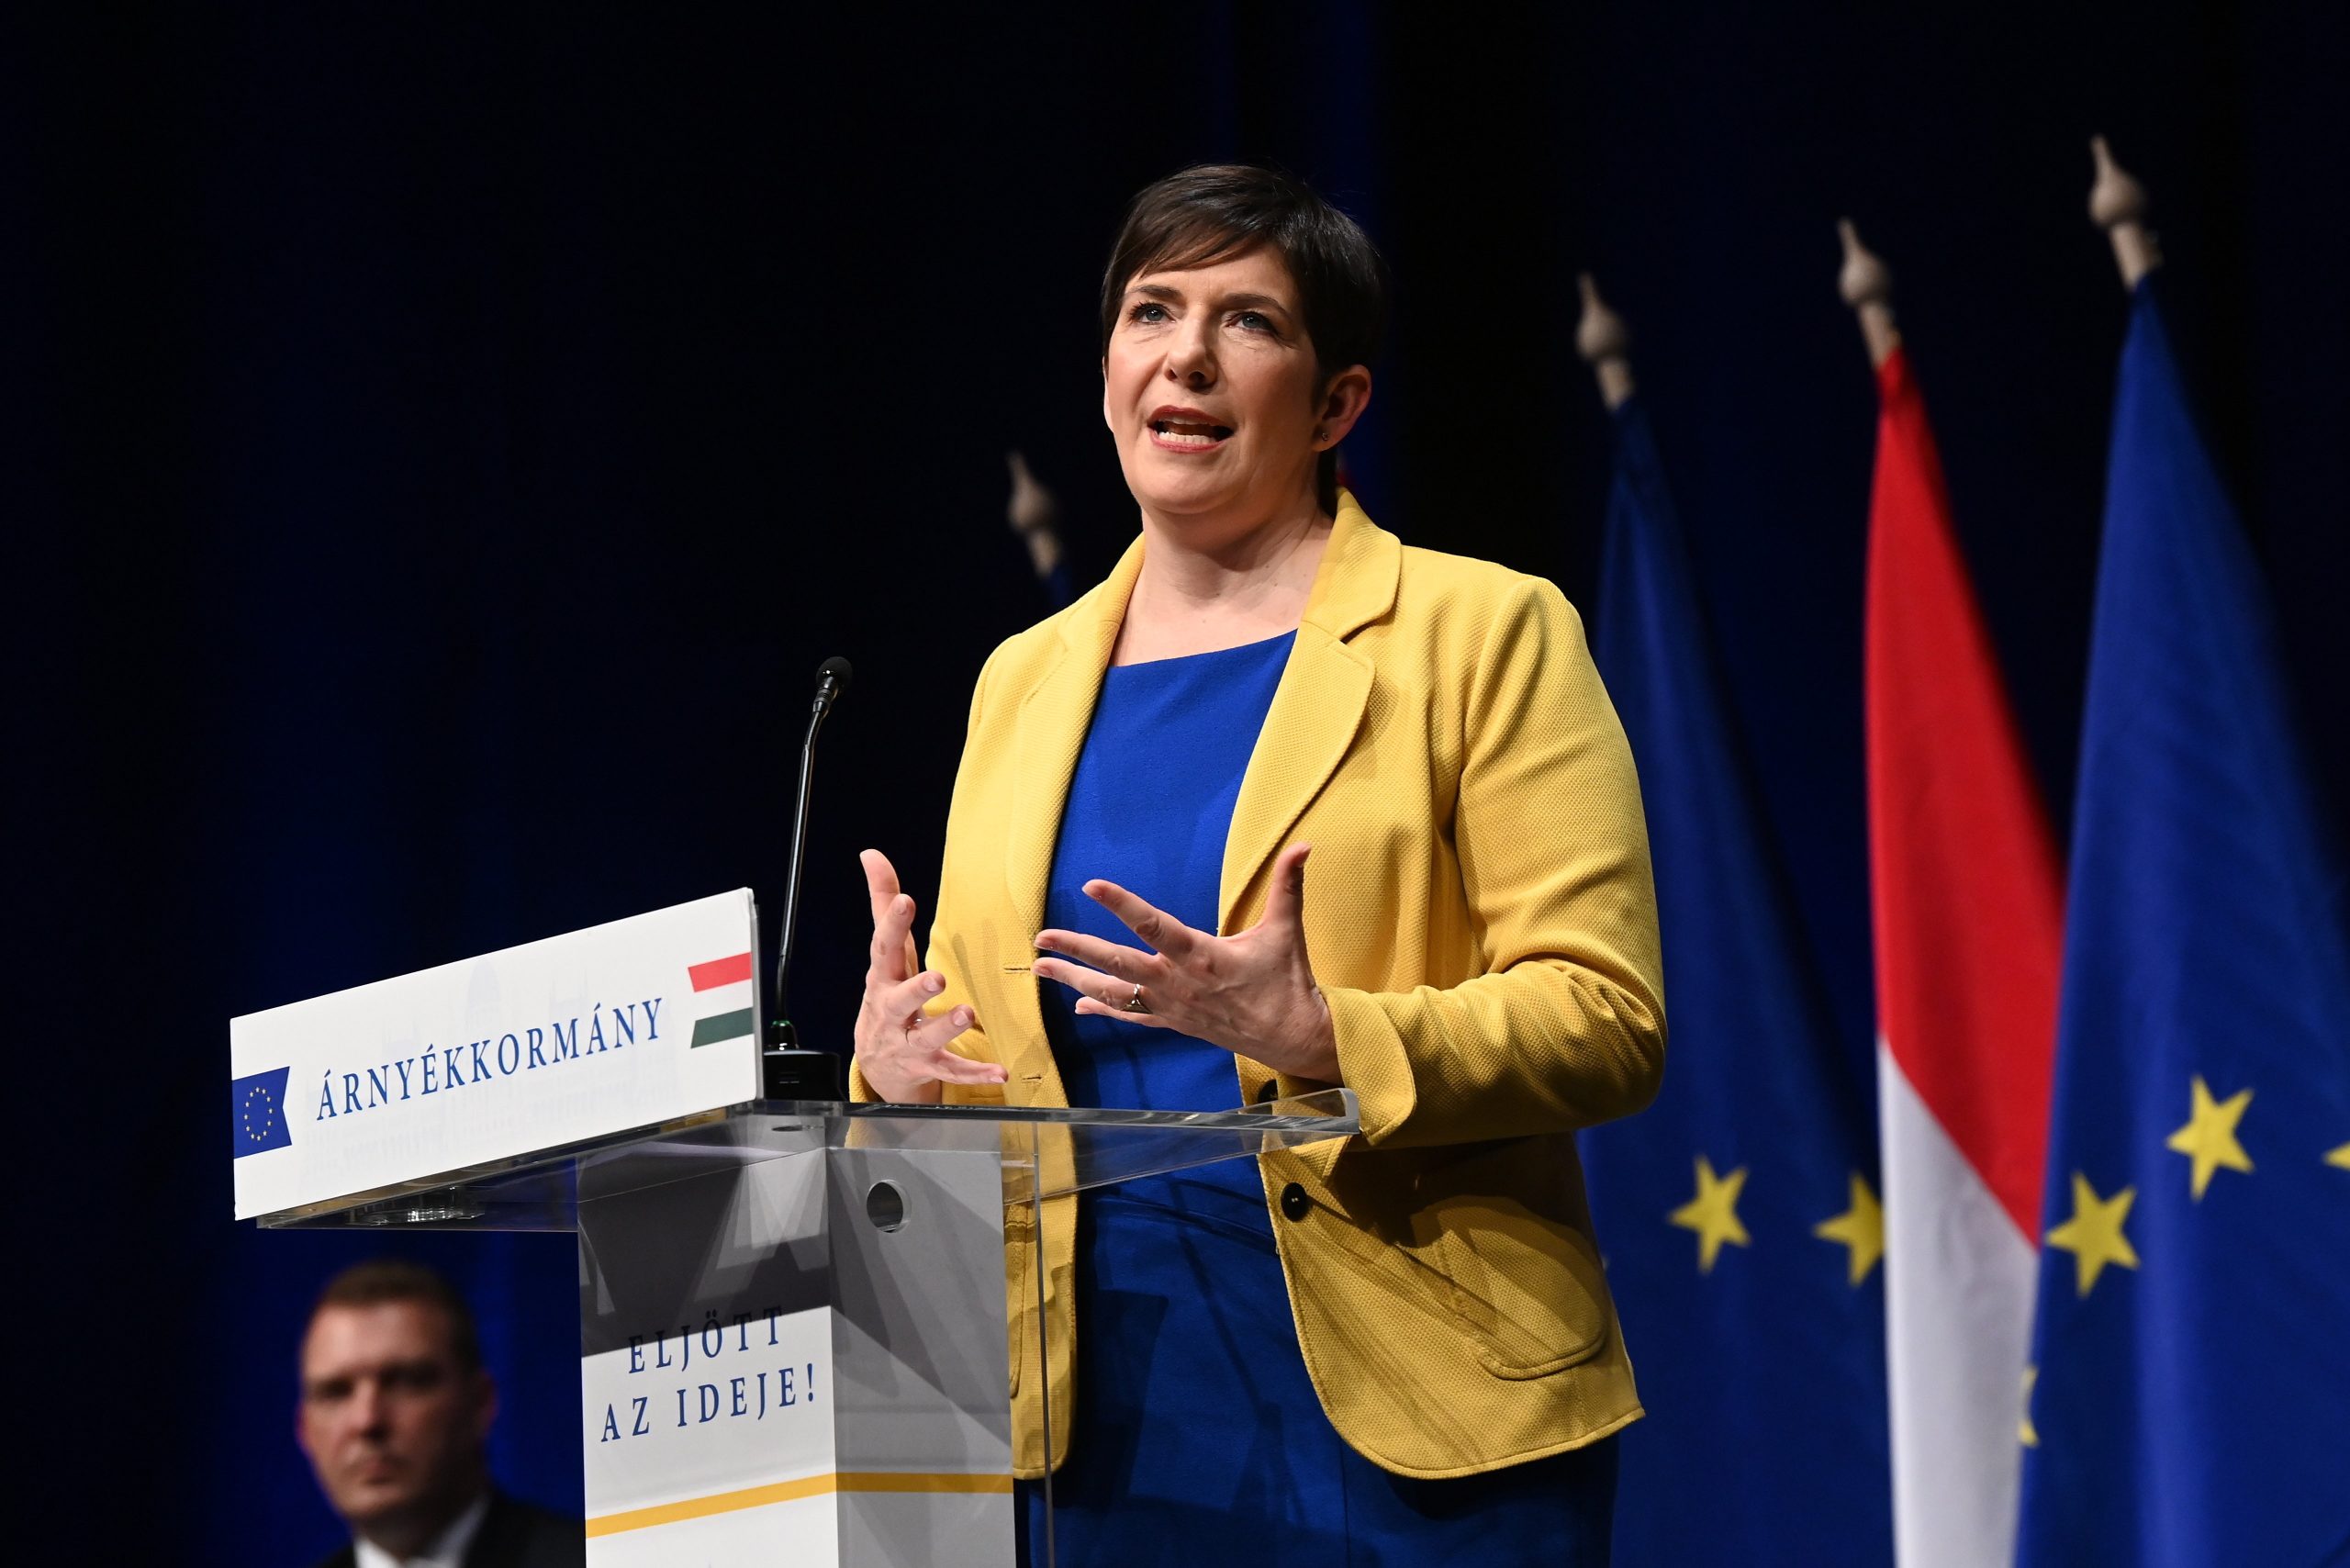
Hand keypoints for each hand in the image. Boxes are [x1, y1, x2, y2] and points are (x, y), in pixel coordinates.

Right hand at [852, 849, 1007, 1101]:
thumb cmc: (888, 994)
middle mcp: (890, 1011)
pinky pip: (952, 1072)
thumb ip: (883, 903)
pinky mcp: (929, 1068)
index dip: (892, 924)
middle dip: (916, 989)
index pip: (884, 949)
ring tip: (967, 1013)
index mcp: (882, 978)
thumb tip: (871, 853)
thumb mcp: (887, 953)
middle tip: (937, 977)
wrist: (878, 1065)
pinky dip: (975, 1074)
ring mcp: (907, 1043)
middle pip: (899, 999)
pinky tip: (1000, 1072)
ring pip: (925, 1038)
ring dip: (945, 1027)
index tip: (905, 900)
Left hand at [1031, 843, 1338, 1081]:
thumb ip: (1288, 884)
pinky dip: (1104, 1009)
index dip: (1122, 905)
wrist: (1292, 1038)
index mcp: (1201, 956)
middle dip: (1076, 950)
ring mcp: (1171, 1007)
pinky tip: (1079, 1005)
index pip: (1153, 925)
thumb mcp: (1287, 929)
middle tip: (1042, 939)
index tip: (1092, 885)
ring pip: (1115, 994)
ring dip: (1075, 981)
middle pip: (1117, 965)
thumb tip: (1303, 845)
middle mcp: (1178, 983)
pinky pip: (1132, 1017)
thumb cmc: (1287, 982)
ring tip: (1040, 970)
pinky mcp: (1173, 1023)